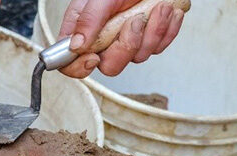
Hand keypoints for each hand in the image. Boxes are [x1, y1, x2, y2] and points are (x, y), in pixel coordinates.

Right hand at [57, 0, 183, 77]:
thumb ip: (88, 19)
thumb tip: (76, 46)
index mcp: (83, 29)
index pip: (70, 62)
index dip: (79, 67)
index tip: (94, 57)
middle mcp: (104, 39)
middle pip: (109, 66)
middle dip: (126, 46)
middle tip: (134, 21)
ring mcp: (127, 41)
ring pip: (138, 57)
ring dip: (152, 31)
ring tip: (159, 7)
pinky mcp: (149, 40)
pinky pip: (158, 48)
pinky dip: (166, 29)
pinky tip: (166, 11)